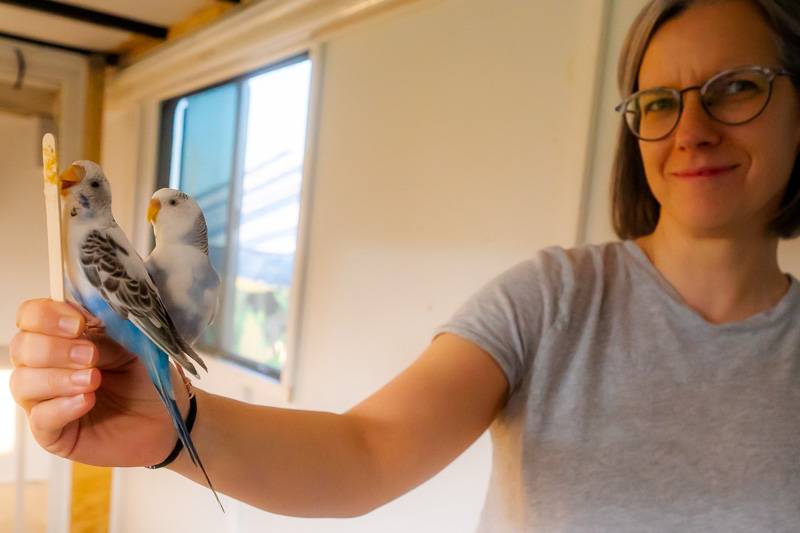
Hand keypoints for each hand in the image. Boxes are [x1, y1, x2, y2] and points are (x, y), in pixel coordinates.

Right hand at [9, 298, 188, 466]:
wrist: (165, 419)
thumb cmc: (146, 380)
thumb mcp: (131, 347)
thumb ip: (105, 334)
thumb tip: (84, 325)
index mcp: (63, 336)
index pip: (31, 316)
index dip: (47, 316)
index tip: (79, 324)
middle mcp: (46, 366)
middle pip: (22, 348)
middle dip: (54, 349)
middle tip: (91, 355)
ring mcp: (46, 400)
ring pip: (22, 383)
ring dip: (57, 378)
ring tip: (93, 380)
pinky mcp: (52, 433)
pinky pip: (40, 418)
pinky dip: (62, 407)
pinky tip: (86, 401)